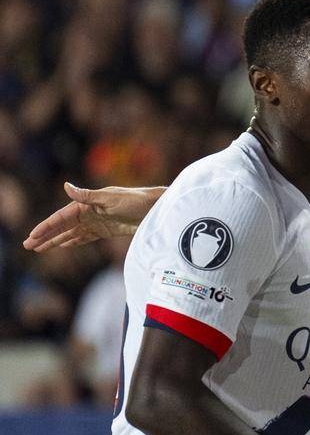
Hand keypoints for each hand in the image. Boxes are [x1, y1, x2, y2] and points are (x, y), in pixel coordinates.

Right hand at [23, 182, 154, 251]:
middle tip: (28, 246)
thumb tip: (66, 186)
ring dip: (55, 240)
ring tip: (39, 248)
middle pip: (62, 226)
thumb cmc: (136, 200)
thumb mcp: (111, 198)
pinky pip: (85, 237)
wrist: (156, 209)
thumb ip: (87, 196)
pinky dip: (73, 241)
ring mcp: (97, 222)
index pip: (61, 217)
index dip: (46, 227)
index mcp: (87, 203)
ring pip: (71, 233)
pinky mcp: (106, 230)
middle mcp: (89, 212)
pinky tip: (62, 245)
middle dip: (45, 236)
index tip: (33, 236)